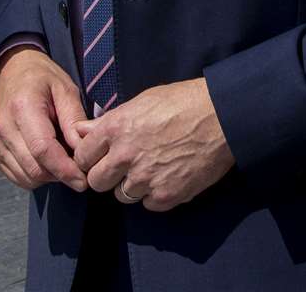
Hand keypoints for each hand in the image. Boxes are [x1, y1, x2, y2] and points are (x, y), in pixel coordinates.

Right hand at [0, 47, 89, 191]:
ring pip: (26, 177)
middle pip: (34, 168)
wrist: (12, 73)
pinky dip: (36, 176)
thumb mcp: (66, 90)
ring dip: (50, 177)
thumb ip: (74, 120)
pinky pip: (17, 176)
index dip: (65, 169)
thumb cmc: (44, 80)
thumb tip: (83, 151)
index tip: (84, 180)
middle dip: (61, 175)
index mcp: (23, 107)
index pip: (43, 149)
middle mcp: (4, 127)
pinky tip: (48, 160)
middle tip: (81, 169)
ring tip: (64, 159)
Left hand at [72, 77, 234, 210]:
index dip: (90, 157)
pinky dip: (155, 194)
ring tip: (152, 169)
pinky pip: (147, 204)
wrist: (224, 116)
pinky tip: (167, 176)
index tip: (100, 157)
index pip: (82, 156)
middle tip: (124, 167)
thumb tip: (81, 130)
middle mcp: (126, 155)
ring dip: (132, 186)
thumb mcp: (143, 101)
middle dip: (107, 175)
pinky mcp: (166, 195)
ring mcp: (146, 178)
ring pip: (122, 195)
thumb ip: (110, 119)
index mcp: (116, 128)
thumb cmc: (185, 101)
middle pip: (96, 182)